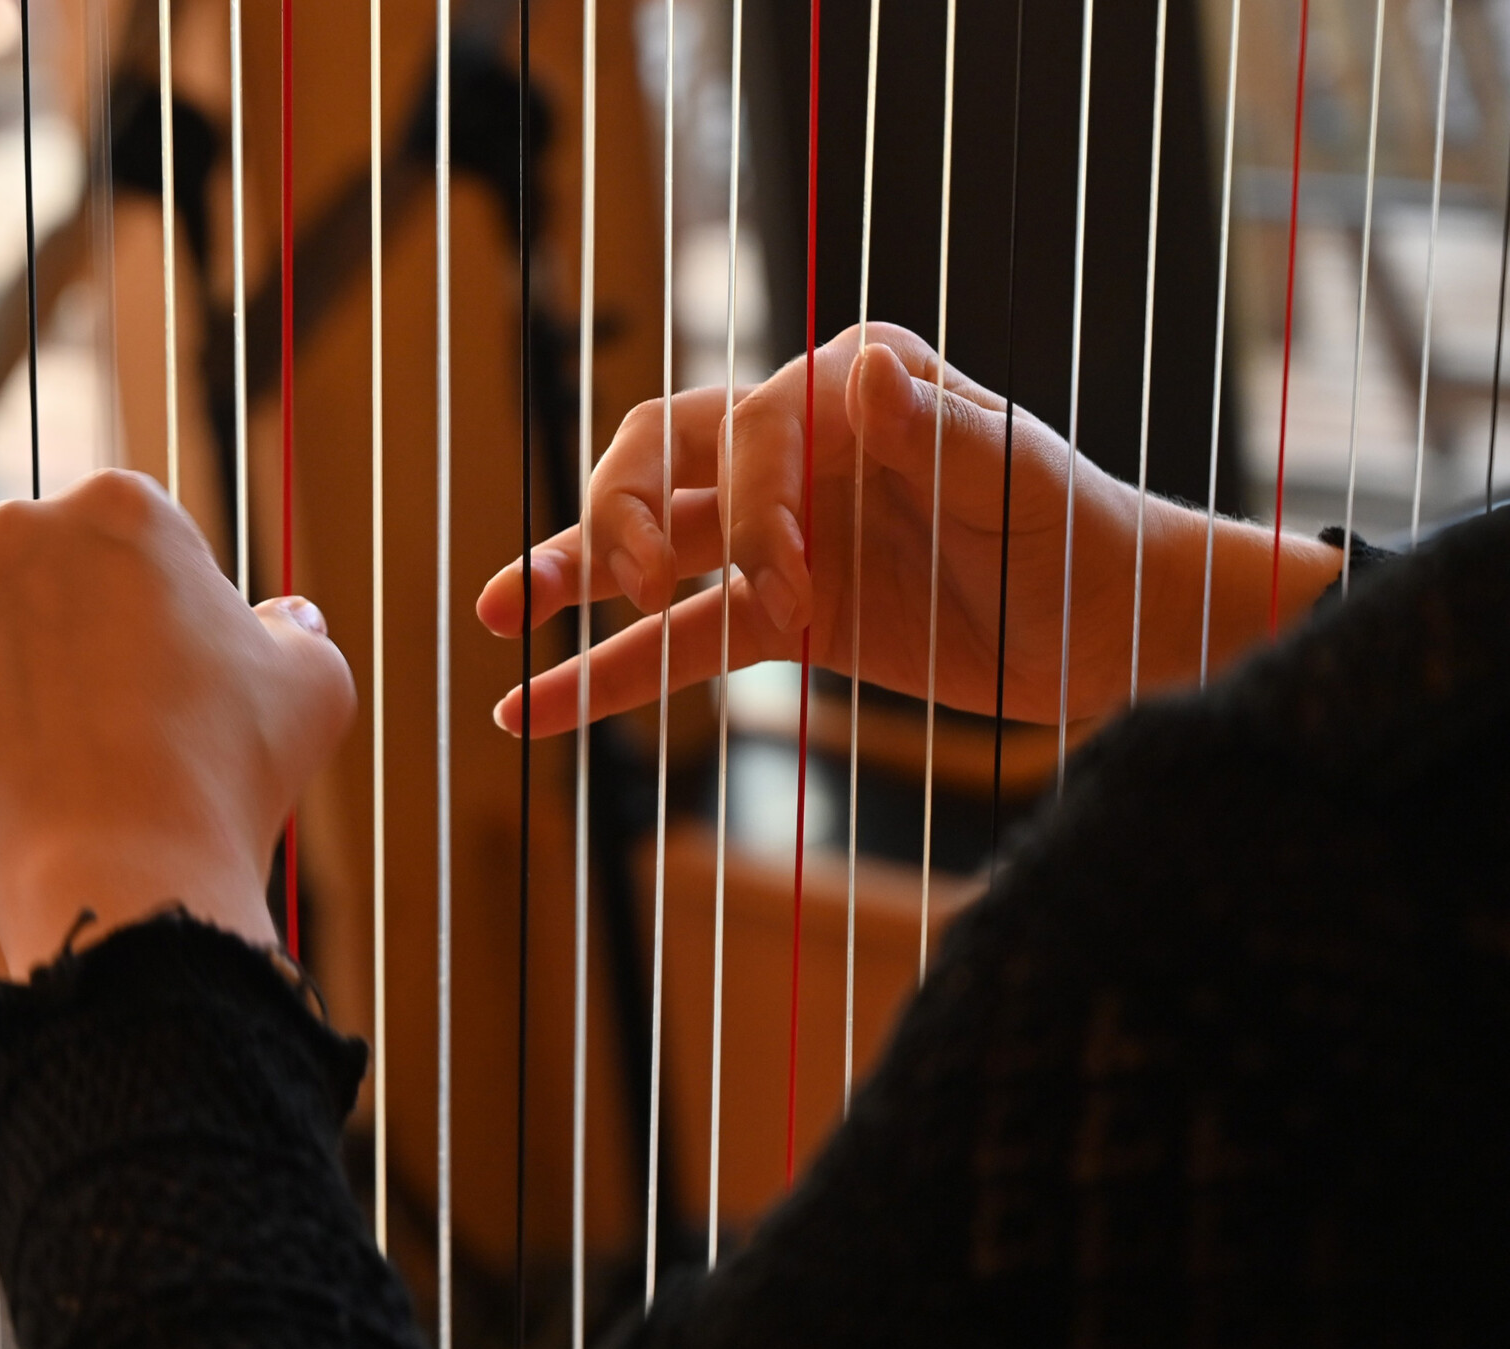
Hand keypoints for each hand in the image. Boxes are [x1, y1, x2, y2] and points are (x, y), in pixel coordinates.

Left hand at [0, 470, 354, 973]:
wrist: (127, 870)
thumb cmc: (226, 777)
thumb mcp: (312, 689)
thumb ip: (297, 631)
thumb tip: (283, 614)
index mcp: (123, 505)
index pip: (122, 550)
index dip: (146, 622)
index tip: (160, 689)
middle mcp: (20, 523)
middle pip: (33, 575)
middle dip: (58, 636)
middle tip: (97, 729)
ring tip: (26, 757)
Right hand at [476, 323, 1341, 733]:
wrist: (1109, 626)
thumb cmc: (1079, 534)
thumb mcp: (1019, 481)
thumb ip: (938, 431)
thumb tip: (866, 375)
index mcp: (855, 385)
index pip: (757, 421)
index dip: (756, 504)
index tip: (792, 588)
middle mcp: (798, 444)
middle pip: (664, 450)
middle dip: (626, 511)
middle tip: (641, 582)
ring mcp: (775, 533)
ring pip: (644, 533)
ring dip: (570, 567)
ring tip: (503, 611)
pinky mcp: (774, 616)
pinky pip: (670, 644)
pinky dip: (600, 676)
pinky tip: (527, 709)